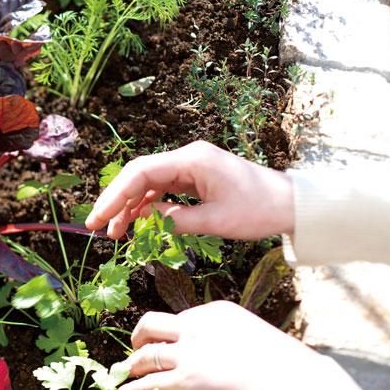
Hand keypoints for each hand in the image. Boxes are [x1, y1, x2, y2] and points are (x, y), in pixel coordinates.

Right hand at [85, 140, 293, 239]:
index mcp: (193, 160)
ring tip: (116, 232)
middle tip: (98, 227)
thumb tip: (145, 219)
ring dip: (131, 206)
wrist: (290, 204)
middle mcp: (189, 157)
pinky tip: (139, 223)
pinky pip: (165, 188)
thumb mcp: (215, 222)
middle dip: (117, 201)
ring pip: (150, 182)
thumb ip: (176, 220)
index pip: (141, 173)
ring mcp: (193, 166)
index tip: (98, 218)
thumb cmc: (259, 210)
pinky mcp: (198, 177)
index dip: (115, 196)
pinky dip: (150, 205)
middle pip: (140, 175)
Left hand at [119, 302, 321, 389]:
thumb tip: (226, 353)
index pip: (183, 317)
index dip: (173, 332)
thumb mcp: (254, 334)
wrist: (286, 379)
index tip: (170, 342)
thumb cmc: (282, 361)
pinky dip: (133, 389)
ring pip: (145, 355)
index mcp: (215, 311)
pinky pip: (147, 383)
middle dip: (140, 337)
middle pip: (152, 324)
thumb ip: (232, 338)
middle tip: (138, 349)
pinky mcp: (183, 381)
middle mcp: (195, 327)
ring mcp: (187, 353)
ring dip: (132, 366)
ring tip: (126, 374)